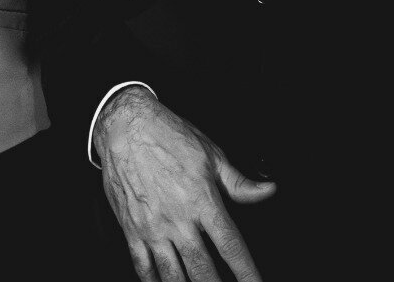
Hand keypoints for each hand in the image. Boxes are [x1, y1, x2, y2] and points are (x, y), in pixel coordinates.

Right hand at [94, 87, 274, 281]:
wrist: (125, 125)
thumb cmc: (167, 135)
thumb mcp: (211, 154)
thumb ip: (239, 182)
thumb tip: (267, 191)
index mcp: (202, 200)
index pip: (231, 246)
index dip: (247, 272)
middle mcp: (178, 218)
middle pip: (203, 269)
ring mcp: (153, 226)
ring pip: (173, 275)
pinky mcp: (131, 228)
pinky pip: (143, 266)